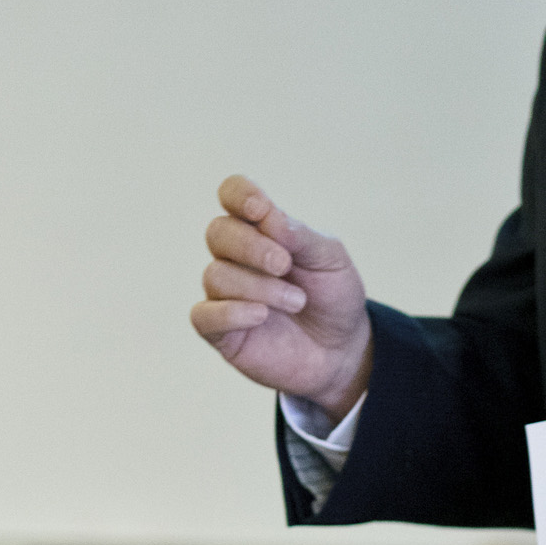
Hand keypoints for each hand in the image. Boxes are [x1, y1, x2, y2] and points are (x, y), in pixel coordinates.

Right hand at [190, 175, 372, 419]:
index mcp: (262, 229)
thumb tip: (268, 216)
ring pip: (215, 275)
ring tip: (296, 302)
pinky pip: (203, 315)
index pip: (233, 195)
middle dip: (252, 247)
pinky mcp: (220, 331)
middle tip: (285, 265)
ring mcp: (225, 293)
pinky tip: (261, 316)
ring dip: (258, 287)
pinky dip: (231, 312)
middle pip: (219, 233)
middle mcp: (236, 257)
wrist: (342, 350)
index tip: (260, 209)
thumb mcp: (331, 260)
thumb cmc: (333, 296)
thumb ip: (301, 236)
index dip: (239, 194)